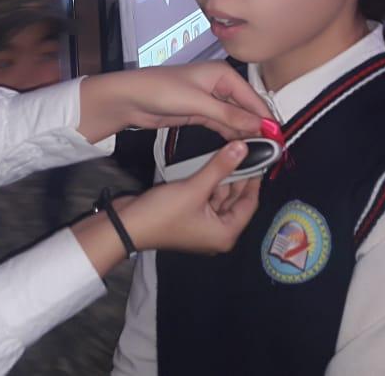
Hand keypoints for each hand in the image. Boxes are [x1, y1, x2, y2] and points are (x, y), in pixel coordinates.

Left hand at [77, 61, 270, 142]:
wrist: (129, 99)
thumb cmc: (159, 91)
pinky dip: (231, 135)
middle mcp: (219, 85)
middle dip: (258, 127)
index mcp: (223, 74)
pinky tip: (240, 148)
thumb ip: (228, 115)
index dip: (266, 119)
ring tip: (259, 153)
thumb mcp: (197, 103)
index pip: (253, 98)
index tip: (278, 138)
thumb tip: (258, 125)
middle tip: (272, 150)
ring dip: (246, 134)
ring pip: (235, 119)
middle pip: (247, 109)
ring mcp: (210, 100)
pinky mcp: (200, 113)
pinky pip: (222, 125)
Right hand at [122, 140, 259, 253]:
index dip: (255, 179)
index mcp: (225, 234)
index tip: (259, 158)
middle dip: (237, 175)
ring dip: (221, 177)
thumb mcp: (195, 188)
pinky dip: (207, 182)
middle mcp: (216, 231)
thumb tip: (242, 149)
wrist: (126, 224)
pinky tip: (208, 164)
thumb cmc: (160, 216)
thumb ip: (220, 167)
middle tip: (243, 151)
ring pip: (219, 196)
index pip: (250, 203)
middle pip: (235, 199)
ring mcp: (201, 224)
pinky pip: (204, 196)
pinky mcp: (188, 215)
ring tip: (227, 153)